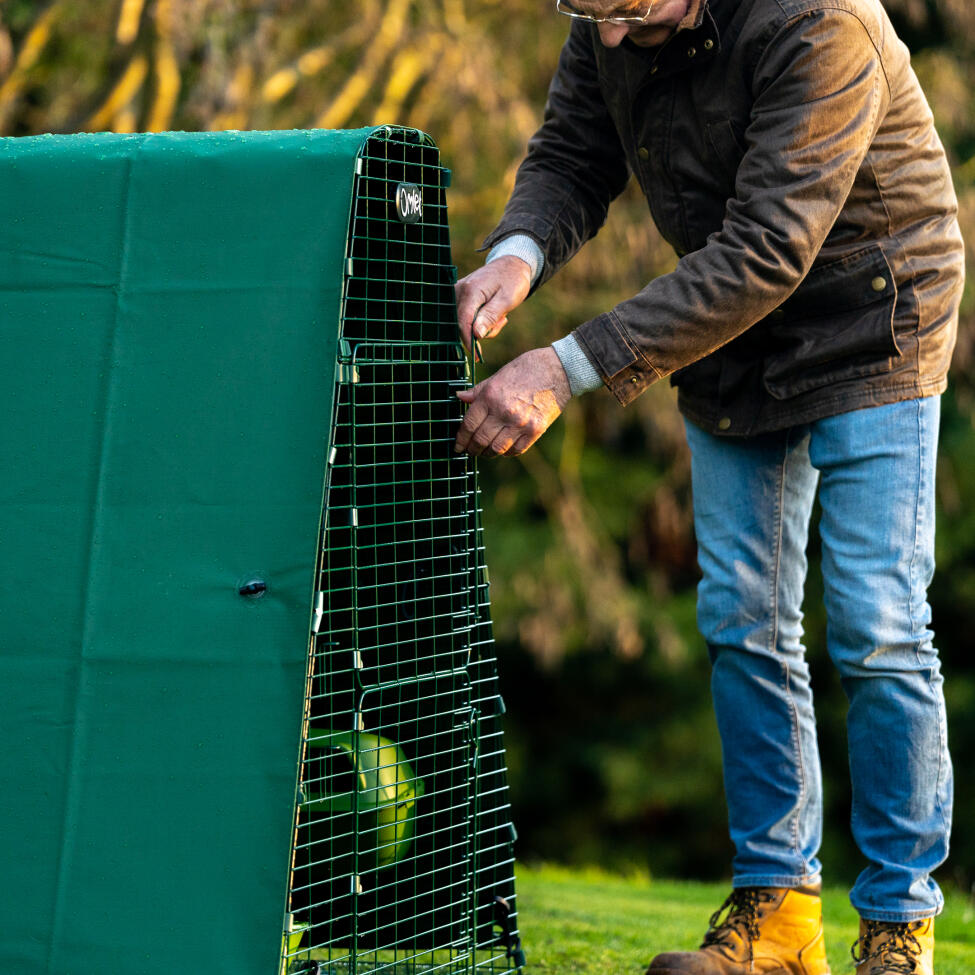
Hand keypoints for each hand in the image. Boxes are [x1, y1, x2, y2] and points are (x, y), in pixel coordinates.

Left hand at [454, 347, 570, 456]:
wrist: (558, 369)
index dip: (461, 438)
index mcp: (490, 396)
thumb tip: (459, 397)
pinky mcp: (535, 430)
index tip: (458, 445)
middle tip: (469, 451)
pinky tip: (503, 449)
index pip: (469, 425)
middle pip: (481, 440)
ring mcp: (520, 423)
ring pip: (497, 448)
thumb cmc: (525, 369)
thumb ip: (478, 391)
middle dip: (472, 449)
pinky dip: (507, 452)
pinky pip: (516, 450)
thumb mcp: (498, 376)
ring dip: (487, 453)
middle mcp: (503, 411)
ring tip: (484, 452)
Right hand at [455, 256, 532, 353]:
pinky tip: (493, 314)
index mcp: (470, 290)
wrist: (511, 265)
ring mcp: (456, 293)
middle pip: (462, 324)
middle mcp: (458, 290)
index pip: (463, 321)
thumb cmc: (512, 281)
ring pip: (464, 323)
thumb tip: (476, 335)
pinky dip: (480, 322)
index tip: (477, 357)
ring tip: (500, 315)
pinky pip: (465, 318)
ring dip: (483, 326)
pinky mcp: (459, 297)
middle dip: (481, 331)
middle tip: (502, 321)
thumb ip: (490, 316)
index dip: (469, 341)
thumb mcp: (507, 300)